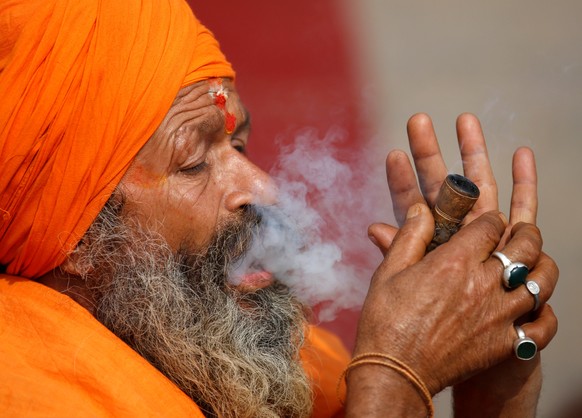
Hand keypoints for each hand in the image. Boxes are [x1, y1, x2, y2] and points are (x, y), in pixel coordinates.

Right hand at [348, 114, 557, 416]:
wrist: (394, 373)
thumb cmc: (386, 321)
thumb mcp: (388, 271)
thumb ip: (409, 235)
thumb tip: (420, 209)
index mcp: (454, 261)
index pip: (491, 224)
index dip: (491, 219)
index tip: (487, 222)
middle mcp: (483, 284)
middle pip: (525, 245)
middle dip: (525, 233)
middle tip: (520, 233)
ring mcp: (498, 315)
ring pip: (541, 282)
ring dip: (541, 267)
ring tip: (533, 265)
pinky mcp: (504, 344)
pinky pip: (542, 326)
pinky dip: (545, 314)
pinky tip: (535, 308)